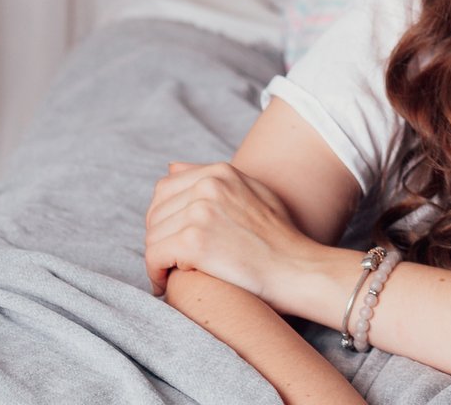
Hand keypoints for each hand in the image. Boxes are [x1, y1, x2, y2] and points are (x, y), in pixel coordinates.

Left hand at [143, 161, 316, 301]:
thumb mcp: (253, 193)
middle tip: (172, 262)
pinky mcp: (193, 241)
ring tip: (173, 274)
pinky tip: (167, 284)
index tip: (174, 239)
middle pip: (155, 213)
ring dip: (159, 259)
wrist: (298, 270)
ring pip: (152, 236)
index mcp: (220, 172)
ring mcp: (200, 211)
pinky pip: (154, 257)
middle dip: (160, 239)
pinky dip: (156, 275)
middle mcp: (208, 185)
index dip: (164, 218)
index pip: (165, 189)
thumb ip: (214, 179)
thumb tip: (171, 167)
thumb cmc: (280, 239)